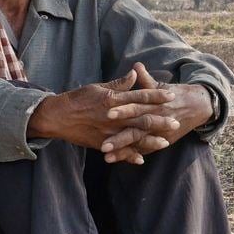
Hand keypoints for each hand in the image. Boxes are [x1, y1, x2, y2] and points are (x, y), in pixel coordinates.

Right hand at [27, 68, 178, 161]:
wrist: (58, 117)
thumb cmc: (78, 99)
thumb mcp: (98, 87)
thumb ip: (119, 84)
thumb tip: (134, 74)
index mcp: (114, 99)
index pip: (140, 96)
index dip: (157, 96)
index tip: (171, 95)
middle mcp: (113, 116)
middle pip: (142, 119)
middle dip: (160, 121)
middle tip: (176, 122)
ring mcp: (108, 132)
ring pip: (134, 137)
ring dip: (150, 141)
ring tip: (165, 142)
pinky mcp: (101, 143)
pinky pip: (119, 151)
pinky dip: (130, 156)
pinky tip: (141, 159)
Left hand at [98, 63, 214, 163]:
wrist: (199, 106)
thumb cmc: (176, 94)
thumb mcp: (161, 86)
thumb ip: (146, 78)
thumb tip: (136, 65)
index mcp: (155, 102)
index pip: (137, 105)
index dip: (123, 109)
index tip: (107, 113)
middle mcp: (158, 119)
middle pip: (137, 129)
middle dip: (120, 138)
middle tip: (103, 145)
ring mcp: (161, 132)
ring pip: (139, 143)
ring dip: (123, 151)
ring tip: (107, 158)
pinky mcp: (163, 141)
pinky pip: (146, 150)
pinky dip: (133, 155)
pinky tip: (119, 160)